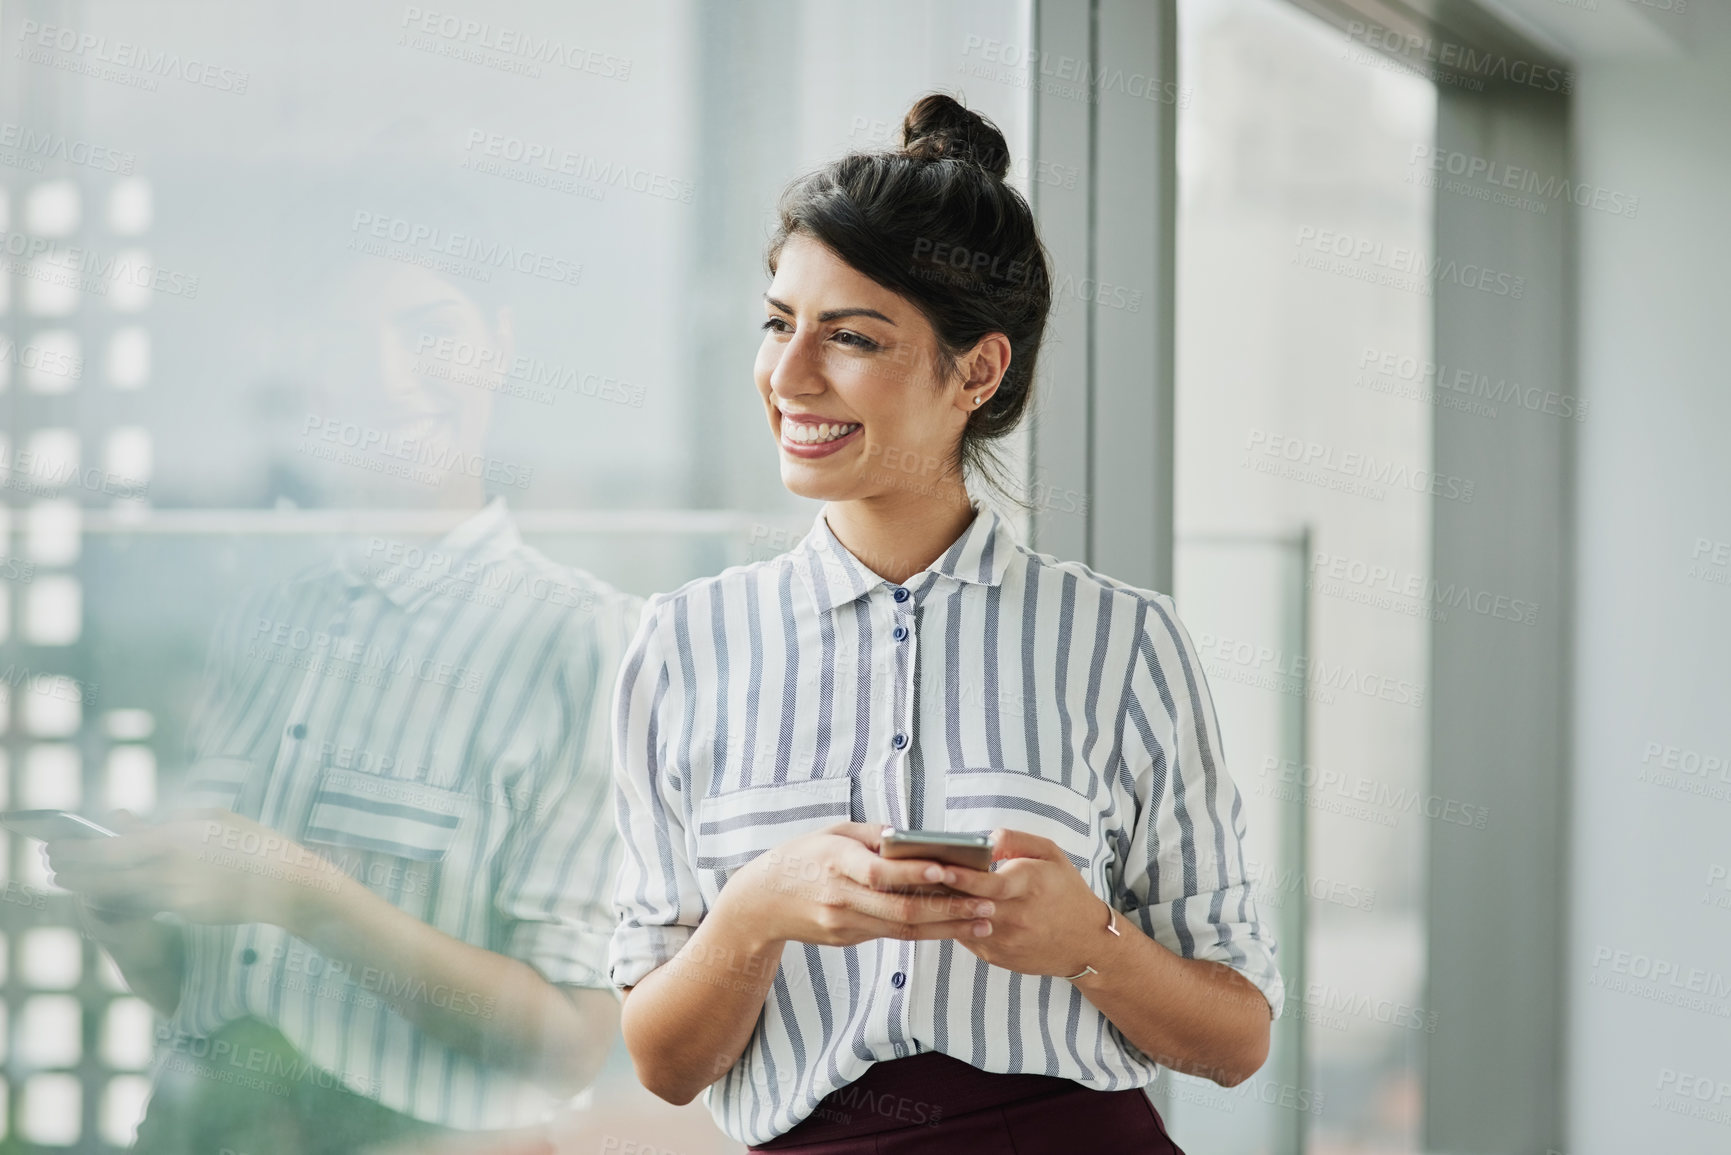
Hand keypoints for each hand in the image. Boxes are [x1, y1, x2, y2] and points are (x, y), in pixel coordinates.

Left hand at [44, 809, 347, 928]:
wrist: (287, 883)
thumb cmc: (252, 842)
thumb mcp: (211, 819)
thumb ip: (164, 822)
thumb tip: (121, 820)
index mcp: (176, 837)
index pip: (110, 848)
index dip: (76, 850)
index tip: (55, 846)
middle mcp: (171, 868)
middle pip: (105, 876)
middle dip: (73, 871)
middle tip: (52, 864)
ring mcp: (177, 895)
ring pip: (118, 894)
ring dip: (90, 887)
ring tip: (69, 879)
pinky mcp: (185, 913)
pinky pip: (143, 904)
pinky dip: (120, 898)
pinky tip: (106, 893)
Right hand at [718, 822, 993, 948]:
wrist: (761, 902)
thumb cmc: (802, 856)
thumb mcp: (832, 833)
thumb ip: (872, 835)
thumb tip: (912, 838)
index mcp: (836, 862)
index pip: (878, 872)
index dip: (912, 874)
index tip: (947, 870)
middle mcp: (840, 897)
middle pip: (900, 910)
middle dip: (948, 910)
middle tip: (986, 905)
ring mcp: (844, 923)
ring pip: (903, 930)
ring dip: (947, 928)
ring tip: (983, 922)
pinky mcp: (847, 939)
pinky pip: (892, 935)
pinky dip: (926, 931)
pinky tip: (954, 927)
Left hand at [933, 828, 1110, 976]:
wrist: (1085, 942)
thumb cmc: (1065, 890)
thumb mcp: (1050, 854)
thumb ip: (1015, 840)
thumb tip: (984, 841)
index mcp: (1030, 886)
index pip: (989, 884)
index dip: (962, 876)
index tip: (938, 866)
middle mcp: (1017, 917)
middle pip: (969, 904)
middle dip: (941, 890)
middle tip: (914, 876)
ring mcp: (1005, 941)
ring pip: (962, 923)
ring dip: (941, 907)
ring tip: (918, 890)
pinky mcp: (997, 956)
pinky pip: (966, 936)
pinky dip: (952, 922)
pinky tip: (937, 907)